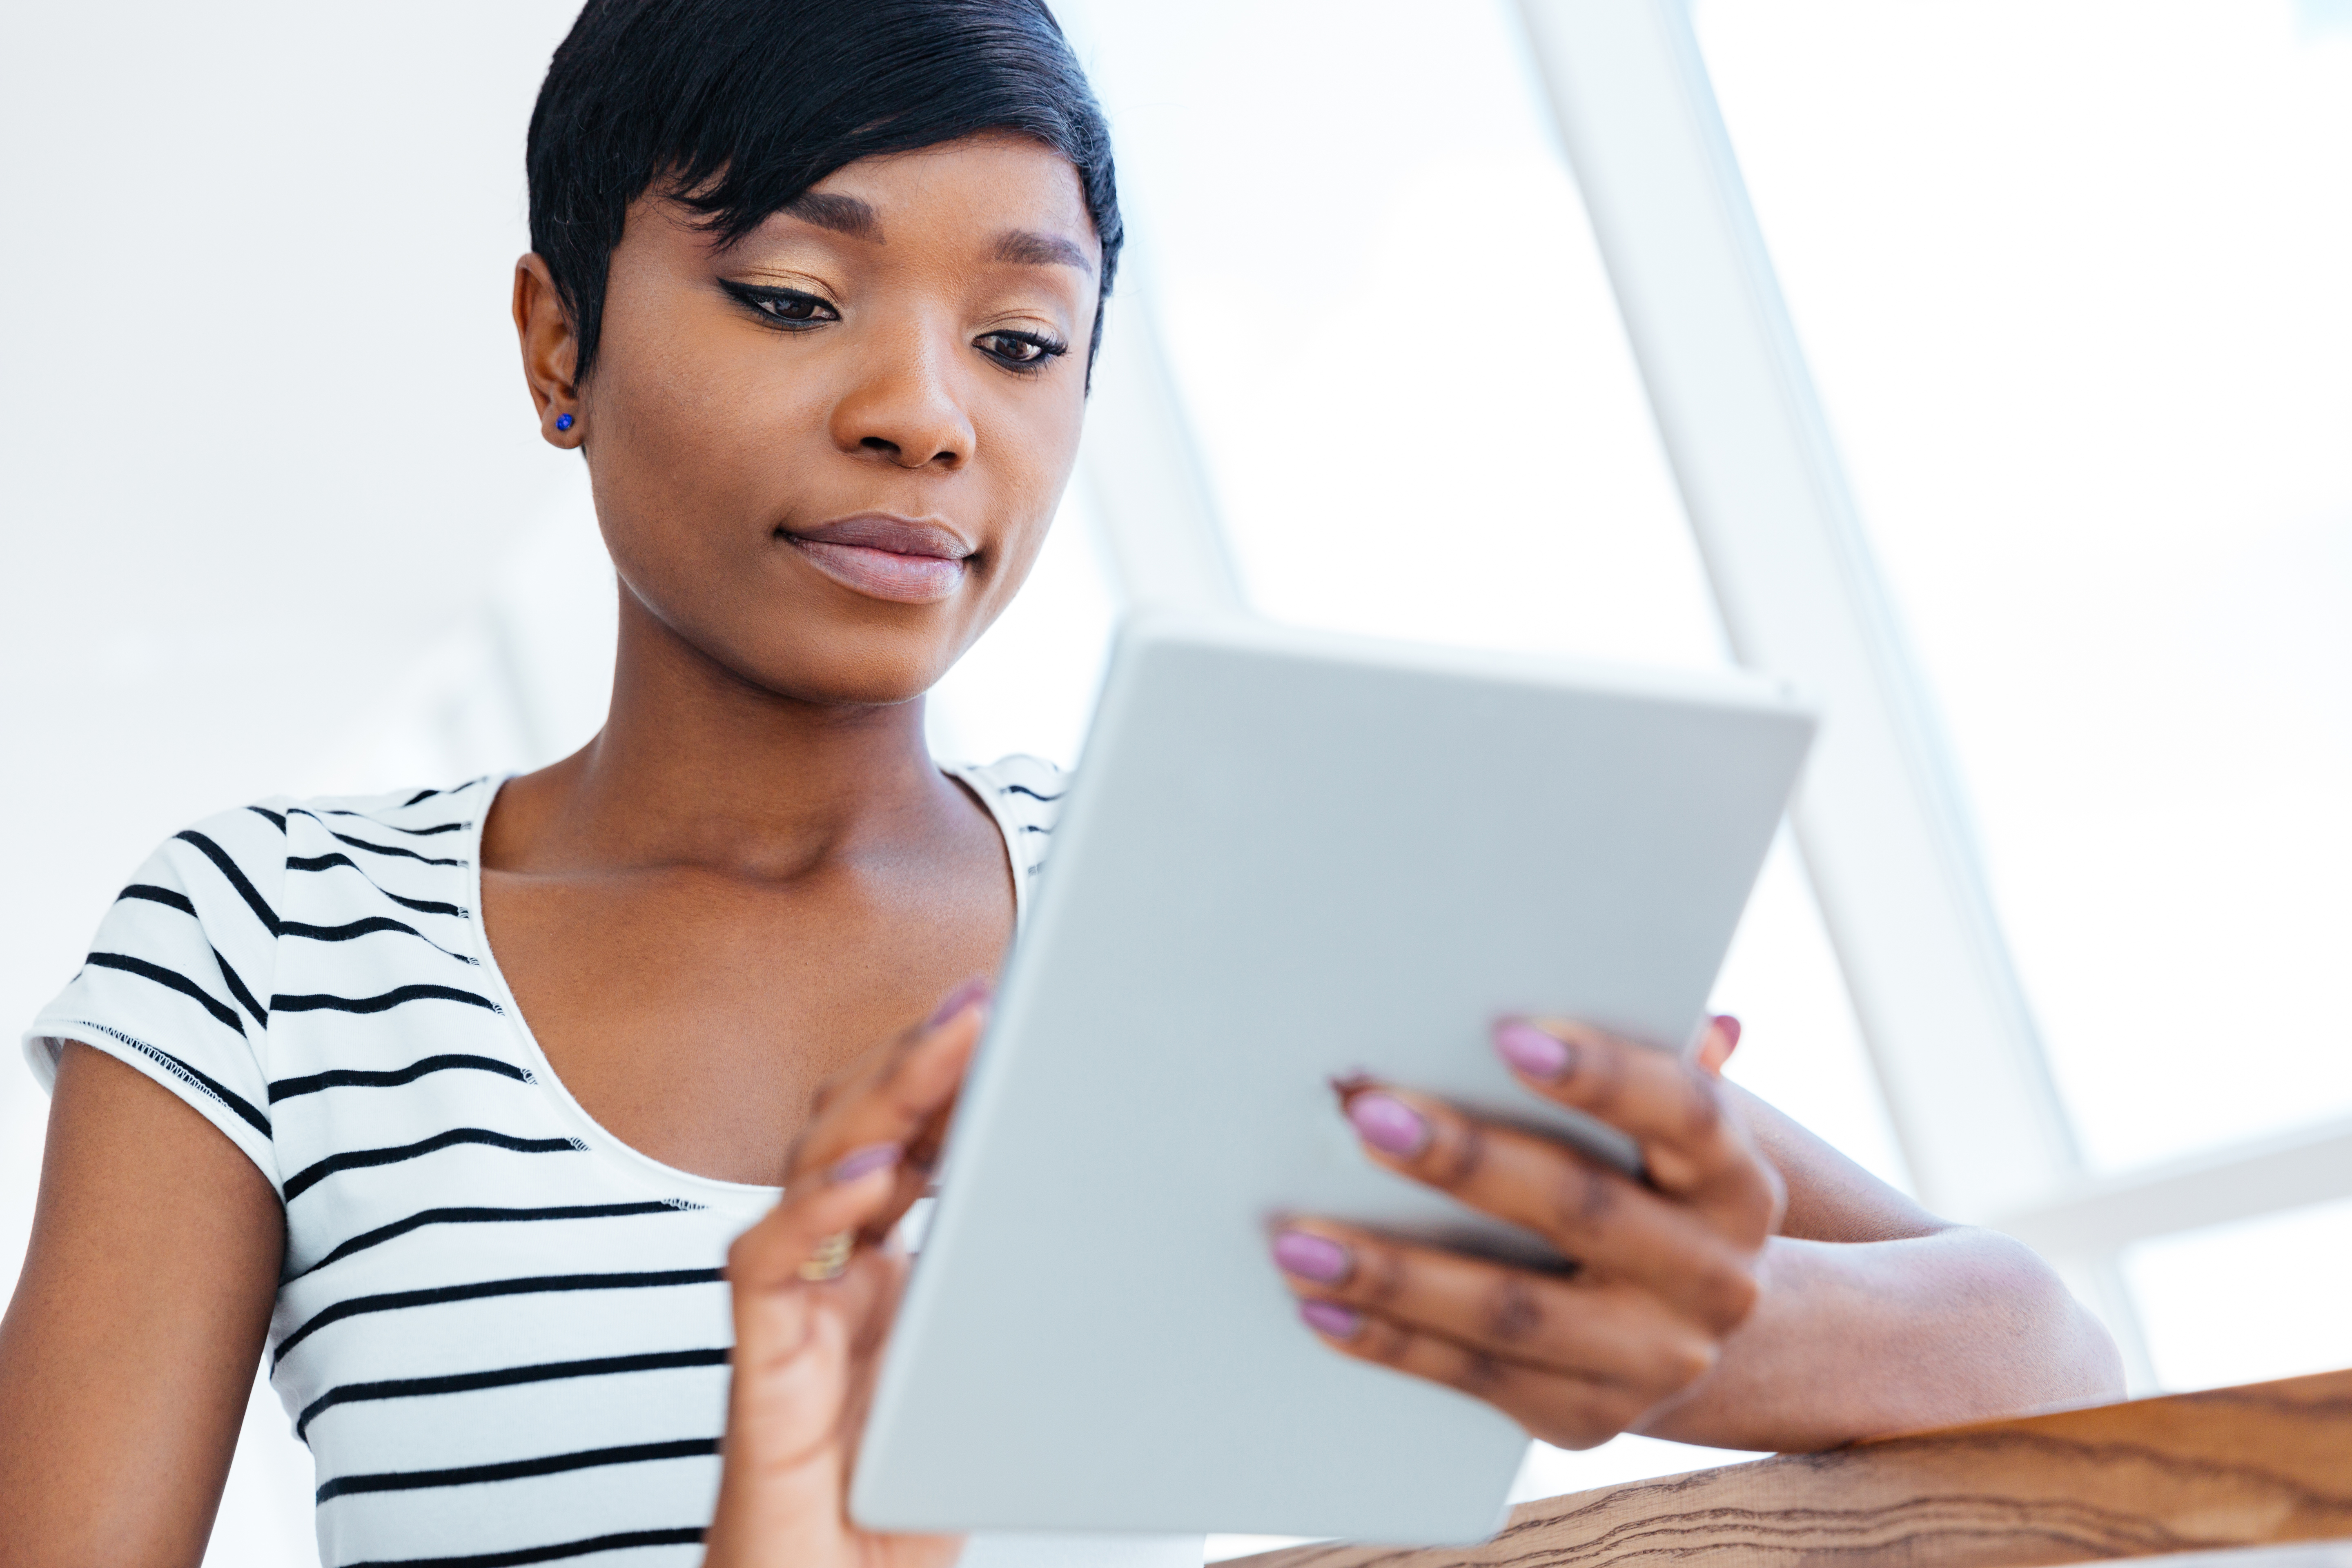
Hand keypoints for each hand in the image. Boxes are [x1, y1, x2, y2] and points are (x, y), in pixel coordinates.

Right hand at [700, 980, 989, 1567]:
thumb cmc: (911, 1500)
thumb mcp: (993, 1370)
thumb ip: (1018, 1292)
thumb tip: (1114, 1214)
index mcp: (889, 1261)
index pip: (910, 1134)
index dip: (951, 1070)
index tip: (1013, 1006)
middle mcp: (835, 1268)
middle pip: (856, 1125)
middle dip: (918, 1056)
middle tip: (984, 999)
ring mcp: (794, 1306)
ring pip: (814, 1165)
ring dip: (881, 1099)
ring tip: (945, 1044)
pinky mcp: (759, 1360)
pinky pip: (768, 1263)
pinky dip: (813, 1210)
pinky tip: (865, 1172)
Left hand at [1271, 1016, 1782, 1449]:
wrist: (1706, 1334)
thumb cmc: (1650, 1188)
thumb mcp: (1663, 1133)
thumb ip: (1633, 1066)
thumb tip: (1573, 1016)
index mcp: (1735, 1180)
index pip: (1685, 1112)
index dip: (1603, 1073)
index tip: (1507, 1033)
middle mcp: (1715, 1276)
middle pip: (1580, 1208)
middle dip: (1464, 1160)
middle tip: (1362, 1117)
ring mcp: (1656, 1358)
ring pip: (1512, 1311)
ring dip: (1394, 1274)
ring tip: (1298, 1241)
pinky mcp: (1588, 1419)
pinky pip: (1475, 1378)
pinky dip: (1390, 1344)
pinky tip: (1319, 1309)